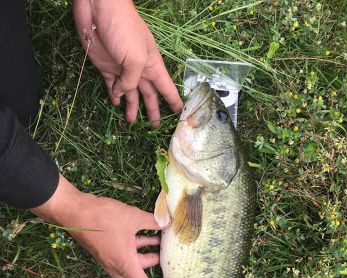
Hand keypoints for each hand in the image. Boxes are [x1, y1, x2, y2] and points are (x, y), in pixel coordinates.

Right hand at [32, 175, 175, 277]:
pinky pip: (128, 256)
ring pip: (134, 268)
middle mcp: (117, 268)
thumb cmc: (102, 217)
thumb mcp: (132, 217)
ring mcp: (111, 261)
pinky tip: (151, 234)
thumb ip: (153, 221)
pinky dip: (140, 249)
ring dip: (149, 259)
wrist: (73, 211)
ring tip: (164, 245)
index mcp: (125, 266)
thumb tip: (168, 222)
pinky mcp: (108, 251)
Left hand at [73, 0, 182, 127]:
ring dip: (132, 107)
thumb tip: (121, 95)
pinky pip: (112, 86)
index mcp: (152, 65)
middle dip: (152, 110)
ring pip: (130, 93)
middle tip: (154, 127)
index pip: (166, 87)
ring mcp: (122, 69)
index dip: (173, 100)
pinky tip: (116, 103)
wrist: (98, 8)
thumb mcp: (134, 58)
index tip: (180, 113)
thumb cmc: (122, 28)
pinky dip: (114, 96)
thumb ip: (131, 81)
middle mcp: (139, 69)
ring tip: (131, 122)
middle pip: (149, 94)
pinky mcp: (106, 67)